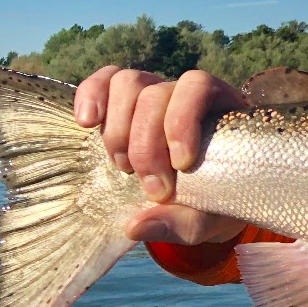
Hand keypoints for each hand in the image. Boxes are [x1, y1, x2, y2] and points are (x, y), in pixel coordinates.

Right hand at [74, 67, 249, 245]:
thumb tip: (135, 225)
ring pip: (128, 83)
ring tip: (122, 167)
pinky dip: (91, 95)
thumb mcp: (211, 219)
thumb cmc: (217, 203)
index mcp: (221, 108)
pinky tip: (86, 123)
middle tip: (151, 189)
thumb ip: (182, 223)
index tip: (182, 165)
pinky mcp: (124, 103)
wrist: (208, 199)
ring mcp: (154, 94)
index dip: (182, 121)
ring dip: (118, 129)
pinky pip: (105, 81)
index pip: (198, 86)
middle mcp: (186, 94)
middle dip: (146, 145)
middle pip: (156, 93)